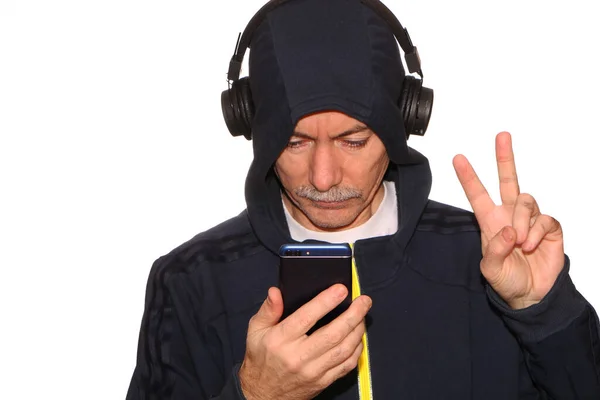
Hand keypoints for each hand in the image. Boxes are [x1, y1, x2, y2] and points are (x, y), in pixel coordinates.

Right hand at [238, 284, 370, 399]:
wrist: (262, 394)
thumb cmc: (261, 358)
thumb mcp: (256, 330)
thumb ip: (268, 309)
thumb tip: (276, 291)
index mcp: (281, 340)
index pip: (307, 317)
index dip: (326, 301)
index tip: (341, 289)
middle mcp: (298, 356)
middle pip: (333, 334)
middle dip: (353, 314)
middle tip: (364, 300)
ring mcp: (313, 371)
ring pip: (343, 349)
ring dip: (358, 330)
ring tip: (362, 315)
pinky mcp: (322, 382)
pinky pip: (346, 365)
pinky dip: (357, 350)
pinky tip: (358, 337)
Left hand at [453, 131, 563, 308]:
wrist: (531, 295)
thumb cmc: (507, 280)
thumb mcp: (490, 269)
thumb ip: (494, 250)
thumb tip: (507, 229)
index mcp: (490, 221)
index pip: (478, 194)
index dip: (468, 177)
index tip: (457, 159)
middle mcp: (510, 215)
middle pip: (508, 180)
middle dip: (505, 158)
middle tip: (501, 136)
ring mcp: (530, 220)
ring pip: (526, 200)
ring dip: (522, 221)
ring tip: (520, 243)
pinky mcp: (549, 227)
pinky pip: (544, 219)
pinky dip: (536, 232)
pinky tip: (531, 245)